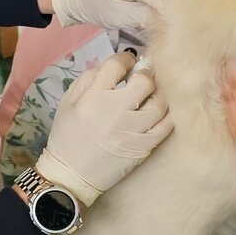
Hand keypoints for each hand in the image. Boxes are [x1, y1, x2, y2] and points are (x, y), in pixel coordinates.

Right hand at [37, 51, 173, 205]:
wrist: (72, 175)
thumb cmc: (67, 136)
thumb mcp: (67, 103)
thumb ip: (87, 79)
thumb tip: (112, 67)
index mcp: (93, 97)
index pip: (117, 65)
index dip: (126, 59)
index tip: (128, 62)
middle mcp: (115, 111)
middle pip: (144, 81)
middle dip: (145, 75)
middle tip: (142, 78)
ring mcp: (132, 130)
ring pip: (160, 102)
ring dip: (159, 94)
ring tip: (153, 95)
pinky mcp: (144, 147)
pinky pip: (166, 125)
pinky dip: (168, 114)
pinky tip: (161, 111)